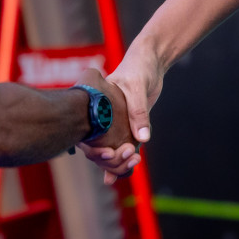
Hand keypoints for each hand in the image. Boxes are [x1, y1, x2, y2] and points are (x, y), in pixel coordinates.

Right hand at [79, 42, 163, 183]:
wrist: (151, 60)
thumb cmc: (139, 67)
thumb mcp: (138, 87)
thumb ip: (139, 111)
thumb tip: (142, 139)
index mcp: (96, 104)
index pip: (88, 134)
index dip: (96, 149)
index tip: (110, 155)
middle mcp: (102, 116)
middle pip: (98, 147)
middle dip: (111, 160)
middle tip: (131, 157)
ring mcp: (113, 122)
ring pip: (109, 150)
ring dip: (118, 163)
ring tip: (134, 162)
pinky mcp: (126, 125)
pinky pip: (121, 145)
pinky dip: (121, 160)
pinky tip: (115, 178)